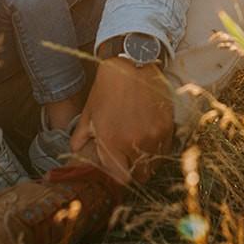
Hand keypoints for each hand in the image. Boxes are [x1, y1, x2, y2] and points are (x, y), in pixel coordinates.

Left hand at [69, 57, 173, 184]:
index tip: (120, 170)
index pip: (122, 179)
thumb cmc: (106, 89)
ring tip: (141, 147)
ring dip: (148, 160)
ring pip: (155, 163)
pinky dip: (159, 147)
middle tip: (131, 160)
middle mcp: (135, 144)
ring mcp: (153, 135)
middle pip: (141, 175)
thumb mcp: (88, 113)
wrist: (131, 64)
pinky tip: (151, 137)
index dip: (121, 176)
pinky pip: (166, 148)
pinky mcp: (167, 126)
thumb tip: (76, 152)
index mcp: (112, 143)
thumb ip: (80, 138)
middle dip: (135, 171)